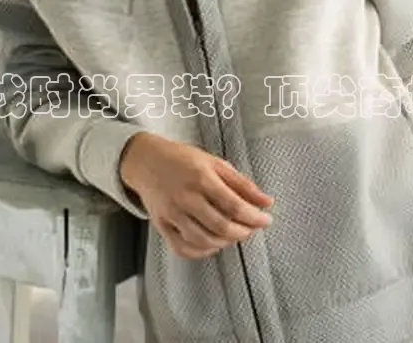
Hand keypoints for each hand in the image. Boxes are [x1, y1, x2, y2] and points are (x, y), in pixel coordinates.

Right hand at [119, 132, 274, 259]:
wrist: (146, 161)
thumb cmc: (182, 160)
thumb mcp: (215, 163)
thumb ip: (242, 184)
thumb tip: (266, 201)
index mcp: (201, 178)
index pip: (234, 206)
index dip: (254, 217)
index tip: (266, 220)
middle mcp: (186, 198)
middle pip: (221, 226)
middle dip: (243, 232)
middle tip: (252, 228)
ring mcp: (172, 214)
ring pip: (203, 240)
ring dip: (225, 242)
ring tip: (235, 234)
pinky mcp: (161, 225)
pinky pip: (183, 248)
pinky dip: (202, 252)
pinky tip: (213, 244)